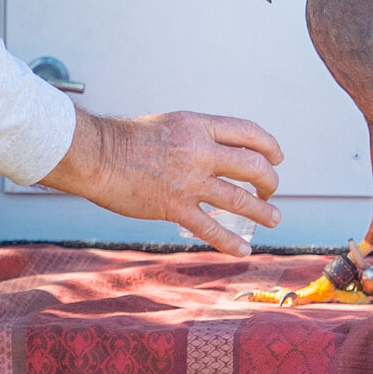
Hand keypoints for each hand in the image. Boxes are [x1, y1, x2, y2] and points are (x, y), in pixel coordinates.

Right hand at [39, 106, 283, 252]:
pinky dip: (230, 241)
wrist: (95, 156)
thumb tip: (215, 149)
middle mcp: (199, 151)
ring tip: (273, 219)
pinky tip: (243, 249)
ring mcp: (189, 181)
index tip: (276, 158)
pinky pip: (211, 228)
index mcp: (198, 126)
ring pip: (240, 199)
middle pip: (253, 166)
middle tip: (270, 191)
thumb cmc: (124, 139)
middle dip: (269, 181)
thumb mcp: (169, 123)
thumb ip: (195, 136)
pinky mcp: (174, 207)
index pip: (249, 133)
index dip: (270, 146)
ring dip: (263, 211)